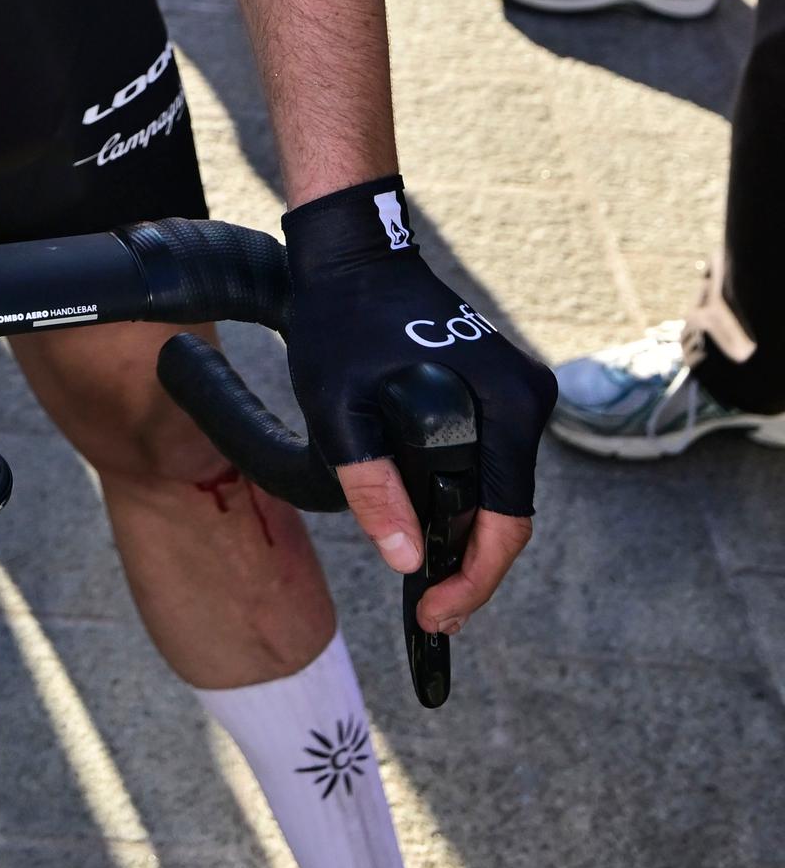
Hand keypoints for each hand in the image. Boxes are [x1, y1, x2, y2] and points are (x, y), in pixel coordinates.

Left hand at [284, 178, 555, 634]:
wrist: (353, 252)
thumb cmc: (342, 320)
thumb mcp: (340, 407)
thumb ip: (372, 485)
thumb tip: (408, 560)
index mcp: (507, 404)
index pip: (507, 520)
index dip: (474, 579)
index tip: (434, 616)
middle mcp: (527, 398)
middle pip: (508, 510)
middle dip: (469, 565)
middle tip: (425, 608)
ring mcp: (517, 391)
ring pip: (500, 488)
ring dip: (464, 532)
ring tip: (422, 576)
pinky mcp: (499, 388)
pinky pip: (491, 460)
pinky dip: (463, 495)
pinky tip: (429, 521)